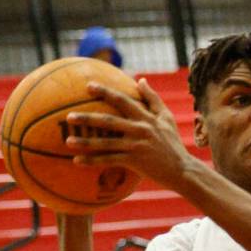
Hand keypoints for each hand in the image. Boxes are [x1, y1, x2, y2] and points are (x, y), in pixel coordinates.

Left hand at [64, 79, 193, 188]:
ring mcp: (136, 146)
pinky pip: (109, 161)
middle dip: (88, 117)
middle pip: (109, 121)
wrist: (183, 170)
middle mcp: (139, 130)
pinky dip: (93, 161)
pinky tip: (77, 162)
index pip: (123, 101)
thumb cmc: (173, 144)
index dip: (105, 92)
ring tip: (68, 140)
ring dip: (85, 142)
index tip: (88, 86)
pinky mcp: (134, 162)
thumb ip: (153, 99)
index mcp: (146, 118)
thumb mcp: (167, 118)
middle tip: (69, 116)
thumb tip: (140, 80)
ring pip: (106, 143)